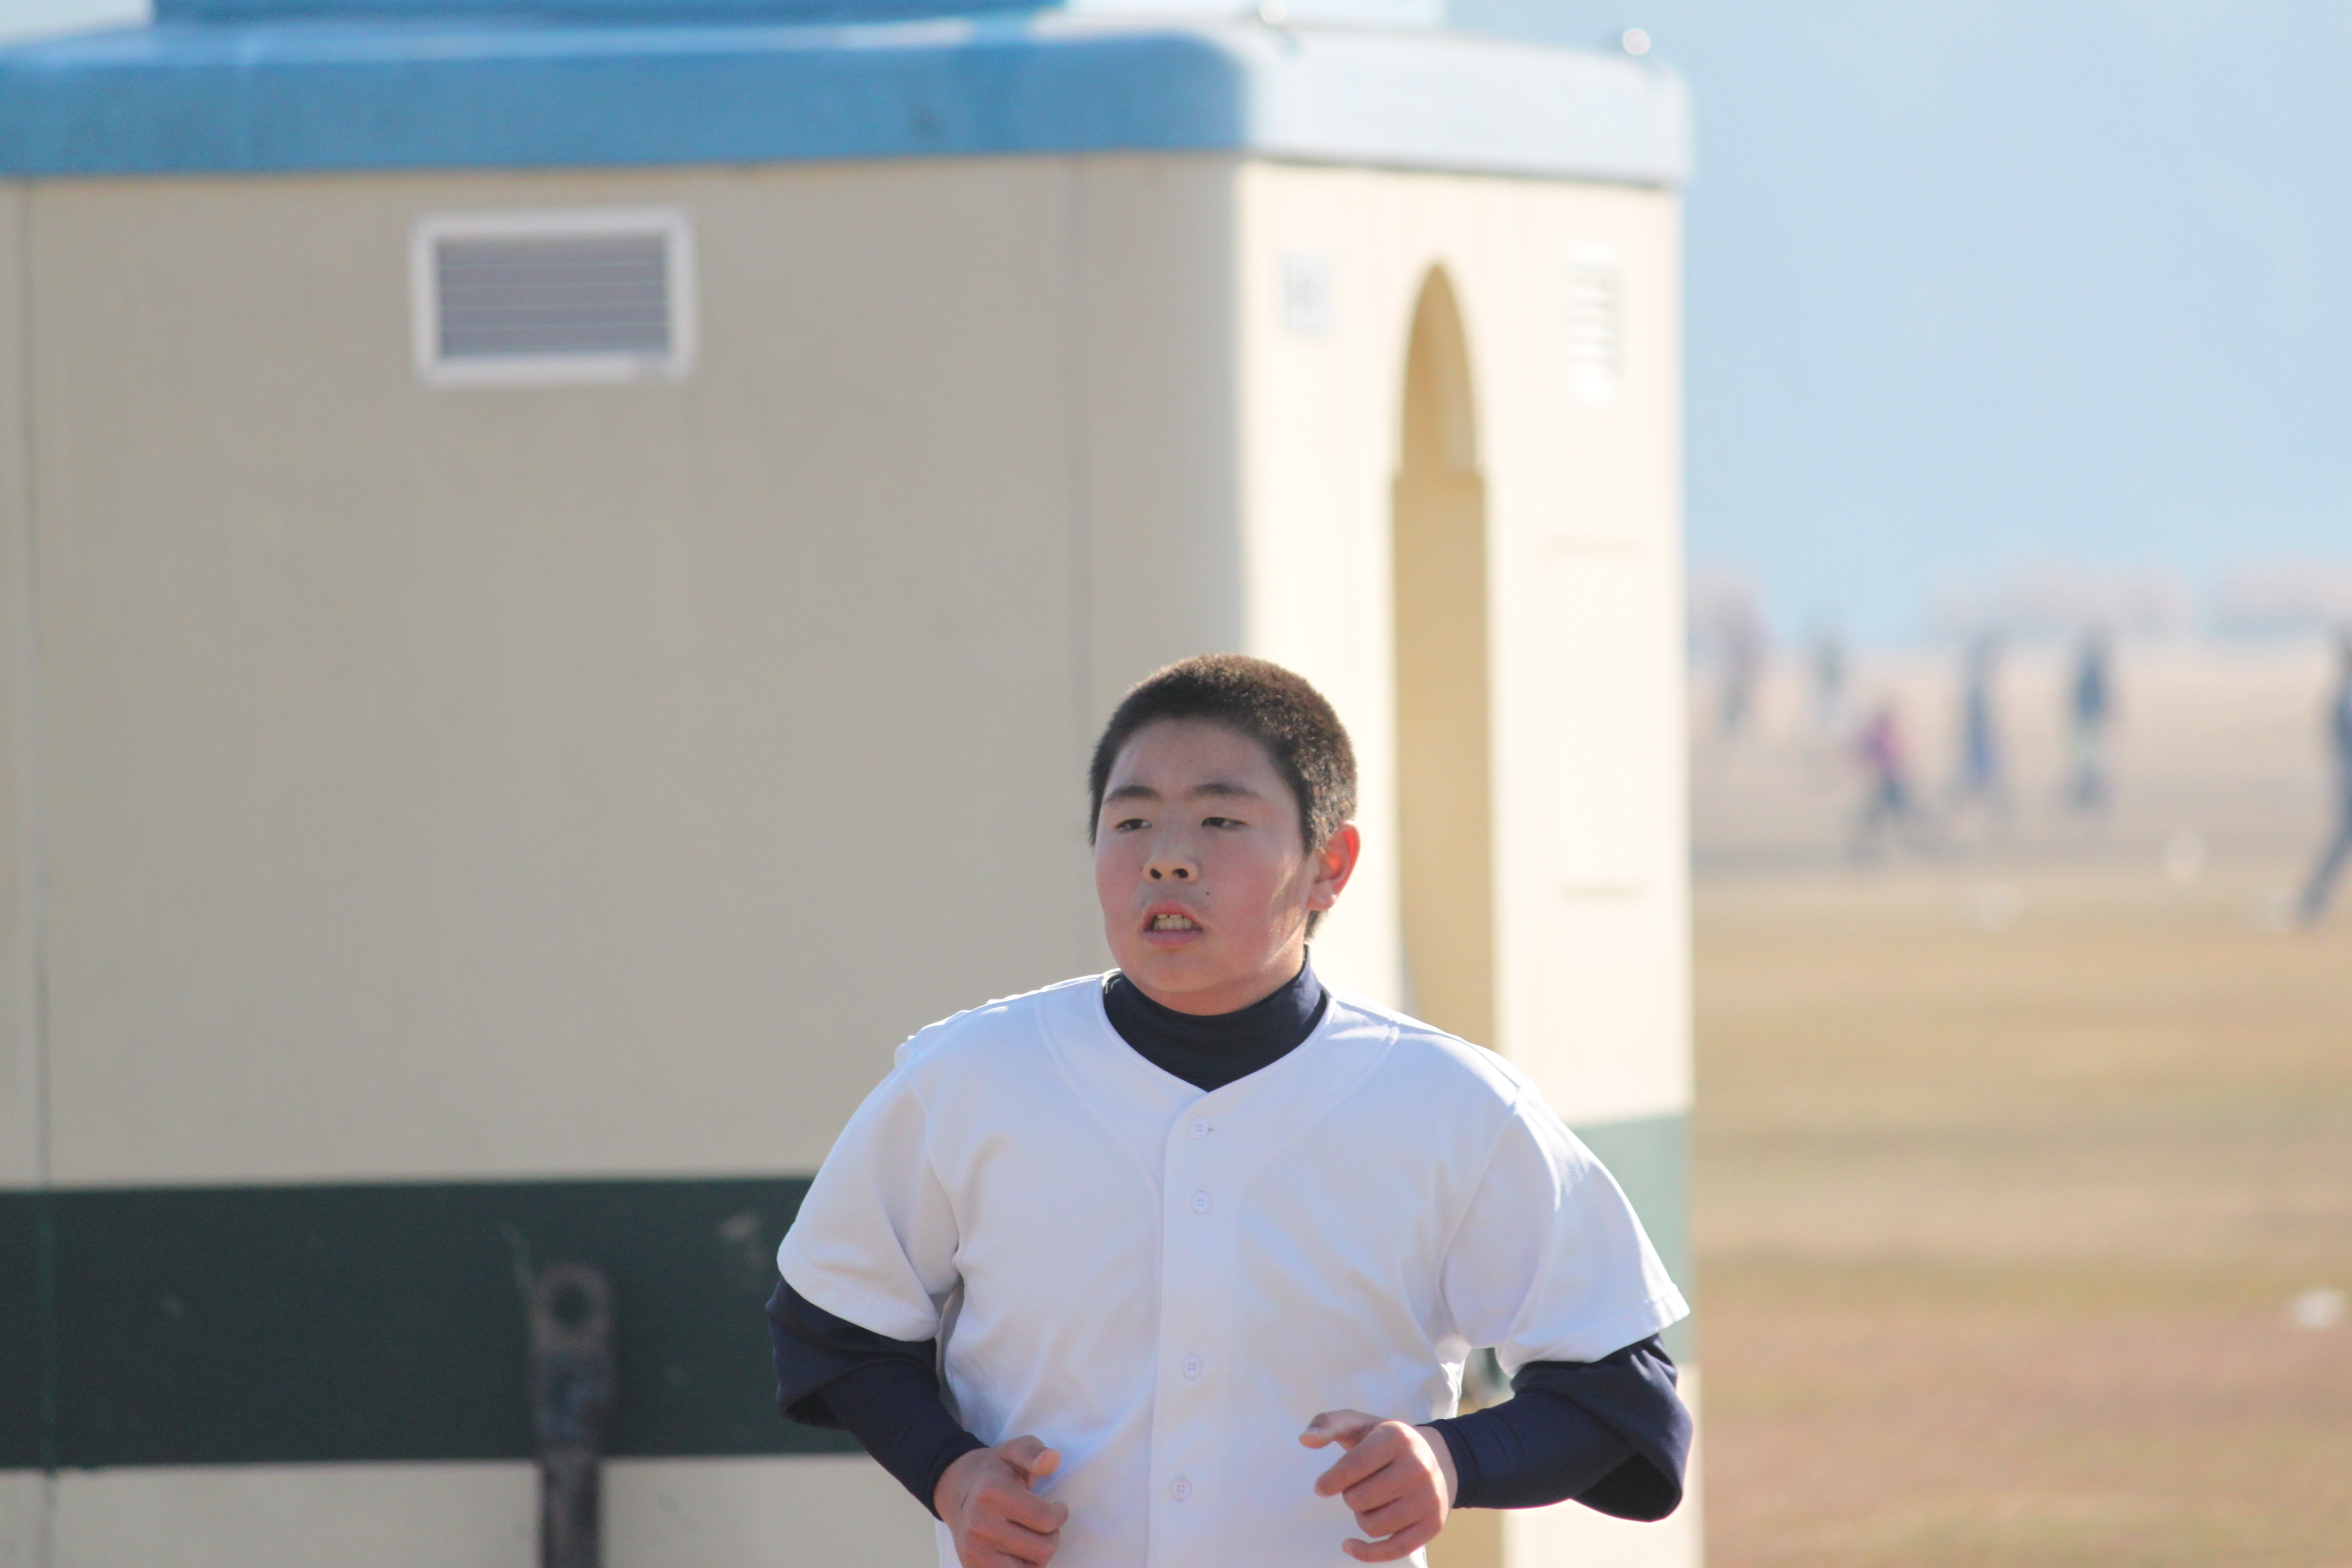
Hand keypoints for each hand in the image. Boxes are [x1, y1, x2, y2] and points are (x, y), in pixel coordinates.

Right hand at [935, 1436, 1067, 1567]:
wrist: (956, 1490)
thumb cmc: (995, 1471)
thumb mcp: (1015, 1451)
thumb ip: (1035, 1453)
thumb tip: (1052, 1460)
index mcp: (992, 1492)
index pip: (1047, 1519)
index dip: (1060, 1513)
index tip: (1056, 1507)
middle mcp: (980, 1524)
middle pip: (1043, 1548)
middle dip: (1051, 1536)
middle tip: (1042, 1524)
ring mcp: (974, 1550)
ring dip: (1037, 1556)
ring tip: (1031, 1538)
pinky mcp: (971, 1567)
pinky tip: (1018, 1552)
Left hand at [1299, 1408, 1455, 1561]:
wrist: (1436, 1458)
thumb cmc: (1385, 1442)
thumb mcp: (1358, 1424)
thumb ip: (1327, 1424)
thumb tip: (1305, 1438)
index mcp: (1396, 1437)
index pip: (1350, 1467)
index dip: (1329, 1482)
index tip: (1322, 1486)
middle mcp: (1418, 1466)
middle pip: (1357, 1500)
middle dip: (1350, 1496)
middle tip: (1361, 1486)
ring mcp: (1429, 1497)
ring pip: (1372, 1526)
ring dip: (1362, 1517)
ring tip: (1372, 1502)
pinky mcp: (1433, 1523)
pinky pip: (1393, 1550)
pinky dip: (1366, 1553)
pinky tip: (1349, 1545)